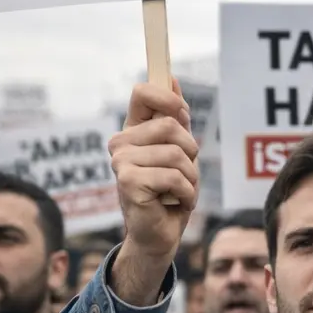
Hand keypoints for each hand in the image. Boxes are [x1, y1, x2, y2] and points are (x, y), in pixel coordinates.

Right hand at [108, 81, 197, 305]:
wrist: (159, 235)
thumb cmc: (170, 192)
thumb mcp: (179, 150)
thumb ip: (175, 116)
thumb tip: (172, 77)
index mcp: (133, 130)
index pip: (143, 92)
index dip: (169, 98)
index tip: (182, 115)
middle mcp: (121, 143)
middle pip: (171, 125)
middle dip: (191, 152)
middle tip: (183, 173)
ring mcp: (121, 163)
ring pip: (177, 153)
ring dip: (191, 178)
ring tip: (179, 191)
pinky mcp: (129, 183)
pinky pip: (175, 177)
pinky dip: (186, 194)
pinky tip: (175, 203)